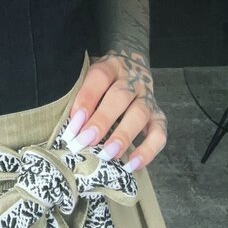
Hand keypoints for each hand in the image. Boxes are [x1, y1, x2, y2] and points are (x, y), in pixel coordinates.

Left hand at [63, 50, 167, 172]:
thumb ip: (80, 92)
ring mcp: (148, 98)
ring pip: (139, 114)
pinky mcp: (158, 116)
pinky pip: (159, 134)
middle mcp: (132, 80)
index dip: (86, 99)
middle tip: (85, 141)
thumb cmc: (103, 78)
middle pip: (120, 97)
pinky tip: (132, 164)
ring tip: (107, 154)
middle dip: (101, 121)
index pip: (100, 78)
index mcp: (112, 66)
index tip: (74, 121)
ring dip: (122, 136)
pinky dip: (148, 151)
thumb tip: (68, 123)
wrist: (134, 63)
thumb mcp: (90, 73)